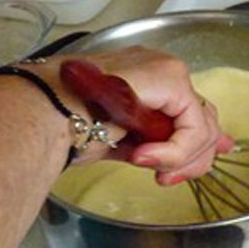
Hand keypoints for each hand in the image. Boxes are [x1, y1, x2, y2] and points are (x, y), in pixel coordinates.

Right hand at [38, 47, 232, 183]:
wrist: (44, 114)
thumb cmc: (67, 128)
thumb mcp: (123, 141)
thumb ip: (157, 146)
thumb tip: (185, 162)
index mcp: (149, 79)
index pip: (192, 114)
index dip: (193, 151)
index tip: (171, 176)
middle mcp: (162, 69)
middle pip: (204, 120)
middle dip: (191, 159)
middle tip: (165, 179)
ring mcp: (167, 70)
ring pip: (203, 126)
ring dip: (179, 158)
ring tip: (147, 165)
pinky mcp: (170, 77)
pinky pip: (193, 126)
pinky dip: (174, 150)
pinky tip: (142, 155)